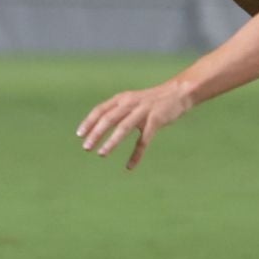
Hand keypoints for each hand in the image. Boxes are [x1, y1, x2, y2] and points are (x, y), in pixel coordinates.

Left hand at [77, 80, 193, 170]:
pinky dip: (136, 154)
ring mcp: (143, 111)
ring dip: (111, 142)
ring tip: (101, 154)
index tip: (79, 134)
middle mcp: (130, 103)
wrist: (178, 93)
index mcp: (122, 99)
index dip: (89, 122)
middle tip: (86, 147)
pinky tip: (130, 166)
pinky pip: (144, 140)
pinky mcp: (156, 120)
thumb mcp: (131, 100)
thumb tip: (98, 124)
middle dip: (96, 133)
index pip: (100, 110)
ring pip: (123, 127)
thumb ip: (117, 110)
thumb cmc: (152, 101)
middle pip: (109, 118)